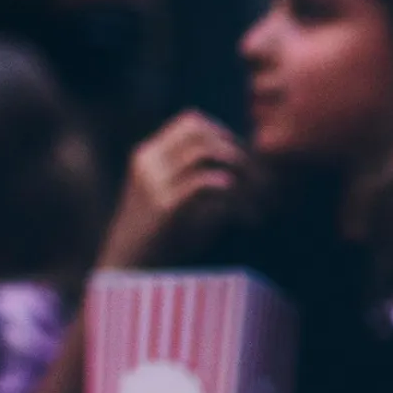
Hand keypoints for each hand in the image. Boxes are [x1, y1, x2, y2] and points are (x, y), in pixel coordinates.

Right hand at [100, 111, 253, 269]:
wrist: (129, 270)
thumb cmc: (159, 239)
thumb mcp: (175, 200)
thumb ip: (198, 178)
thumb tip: (244, 171)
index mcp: (148, 155)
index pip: (192, 122)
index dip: (225, 133)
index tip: (248, 159)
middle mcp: (149, 162)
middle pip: (203, 133)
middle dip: (239, 150)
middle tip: (264, 178)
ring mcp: (154, 181)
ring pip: (207, 152)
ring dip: (241, 169)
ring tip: (261, 195)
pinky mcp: (164, 206)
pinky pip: (206, 182)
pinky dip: (233, 191)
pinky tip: (248, 213)